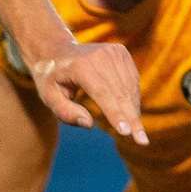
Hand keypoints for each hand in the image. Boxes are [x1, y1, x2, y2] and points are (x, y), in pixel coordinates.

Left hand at [32, 41, 148, 144]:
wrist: (57, 50)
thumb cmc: (51, 79)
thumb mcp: (48, 96)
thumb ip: (65, 112)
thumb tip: (89, 124)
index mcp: (79, 66)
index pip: (102, 93)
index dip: (115, 113)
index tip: (126, 132)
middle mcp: (99, 56)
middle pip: (120, 93)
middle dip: (131, 119)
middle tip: (142, 141)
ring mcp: (112, 52)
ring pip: (129, 88)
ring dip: (133, 111)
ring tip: (136, 133)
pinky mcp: (121, 52)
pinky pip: (132, 80)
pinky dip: (132, 98)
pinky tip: (130, 112)